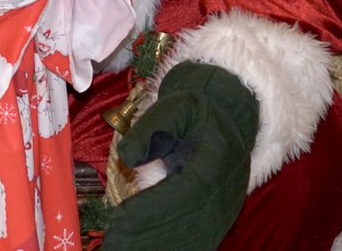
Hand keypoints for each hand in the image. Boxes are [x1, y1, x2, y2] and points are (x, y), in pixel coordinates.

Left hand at [102, 61, 258, 250]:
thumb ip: (151, 126)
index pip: (185, 192)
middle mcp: (225, 190)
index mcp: (216, 159)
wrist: (226, 114)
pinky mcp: (219, 217)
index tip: (122, 217)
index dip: (155, 208)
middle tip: (115, 245)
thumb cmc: (195, 108)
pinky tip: (145, 249)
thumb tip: (127, 155)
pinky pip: (198, 239)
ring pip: (193, 237)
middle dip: (149, 236)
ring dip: (158, 246)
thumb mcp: (174, 105)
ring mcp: (225, 207)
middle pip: (188, 222)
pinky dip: (173, 247)